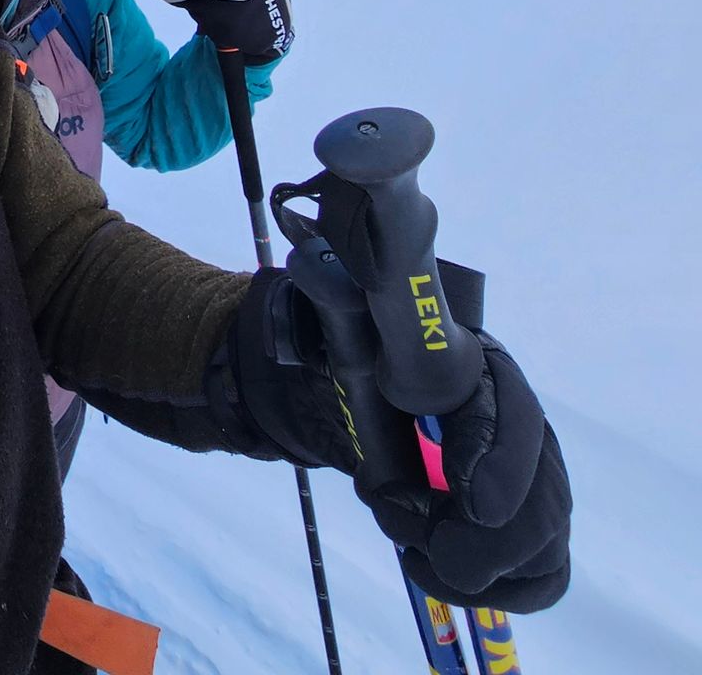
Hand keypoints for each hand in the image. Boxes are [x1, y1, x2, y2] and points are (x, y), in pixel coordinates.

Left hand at [223, 275, 571, 614]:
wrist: (357, 381)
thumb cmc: (357, 344)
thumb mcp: (344, 318)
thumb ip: (339, 297)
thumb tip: (321, 274)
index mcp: (484, 368)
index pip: (516, 418)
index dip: (500, 463)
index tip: (471, 503)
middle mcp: (519, 425)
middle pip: (543, 499)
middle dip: (488, 540)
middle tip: (427, 550)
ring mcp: (528, 478)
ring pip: (544, 546)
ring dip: (478, 566)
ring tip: (409, 543)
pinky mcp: (518, 523)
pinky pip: (539, 575)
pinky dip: (495, 589)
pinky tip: (429, 564)